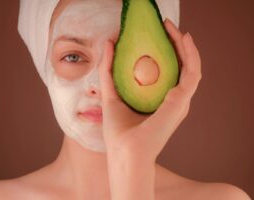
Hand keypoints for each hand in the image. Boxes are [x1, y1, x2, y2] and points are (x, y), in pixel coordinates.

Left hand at [98, 18, 201, 162]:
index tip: (154, 34)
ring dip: (184, 45)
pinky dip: (190, 54)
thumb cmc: (119, 132)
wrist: (125, 154)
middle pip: (180, 66)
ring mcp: (180, 101)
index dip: (164, 50)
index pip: (167, 71)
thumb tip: (108, 43)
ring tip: (172, 28)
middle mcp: (173, 101)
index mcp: (160, 101)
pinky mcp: (181, 102)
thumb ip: (108, 70)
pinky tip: (182, 39)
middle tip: (165, 26)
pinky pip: (192, 72)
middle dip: (175, 44)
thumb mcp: (111, 94)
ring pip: (190, 66)